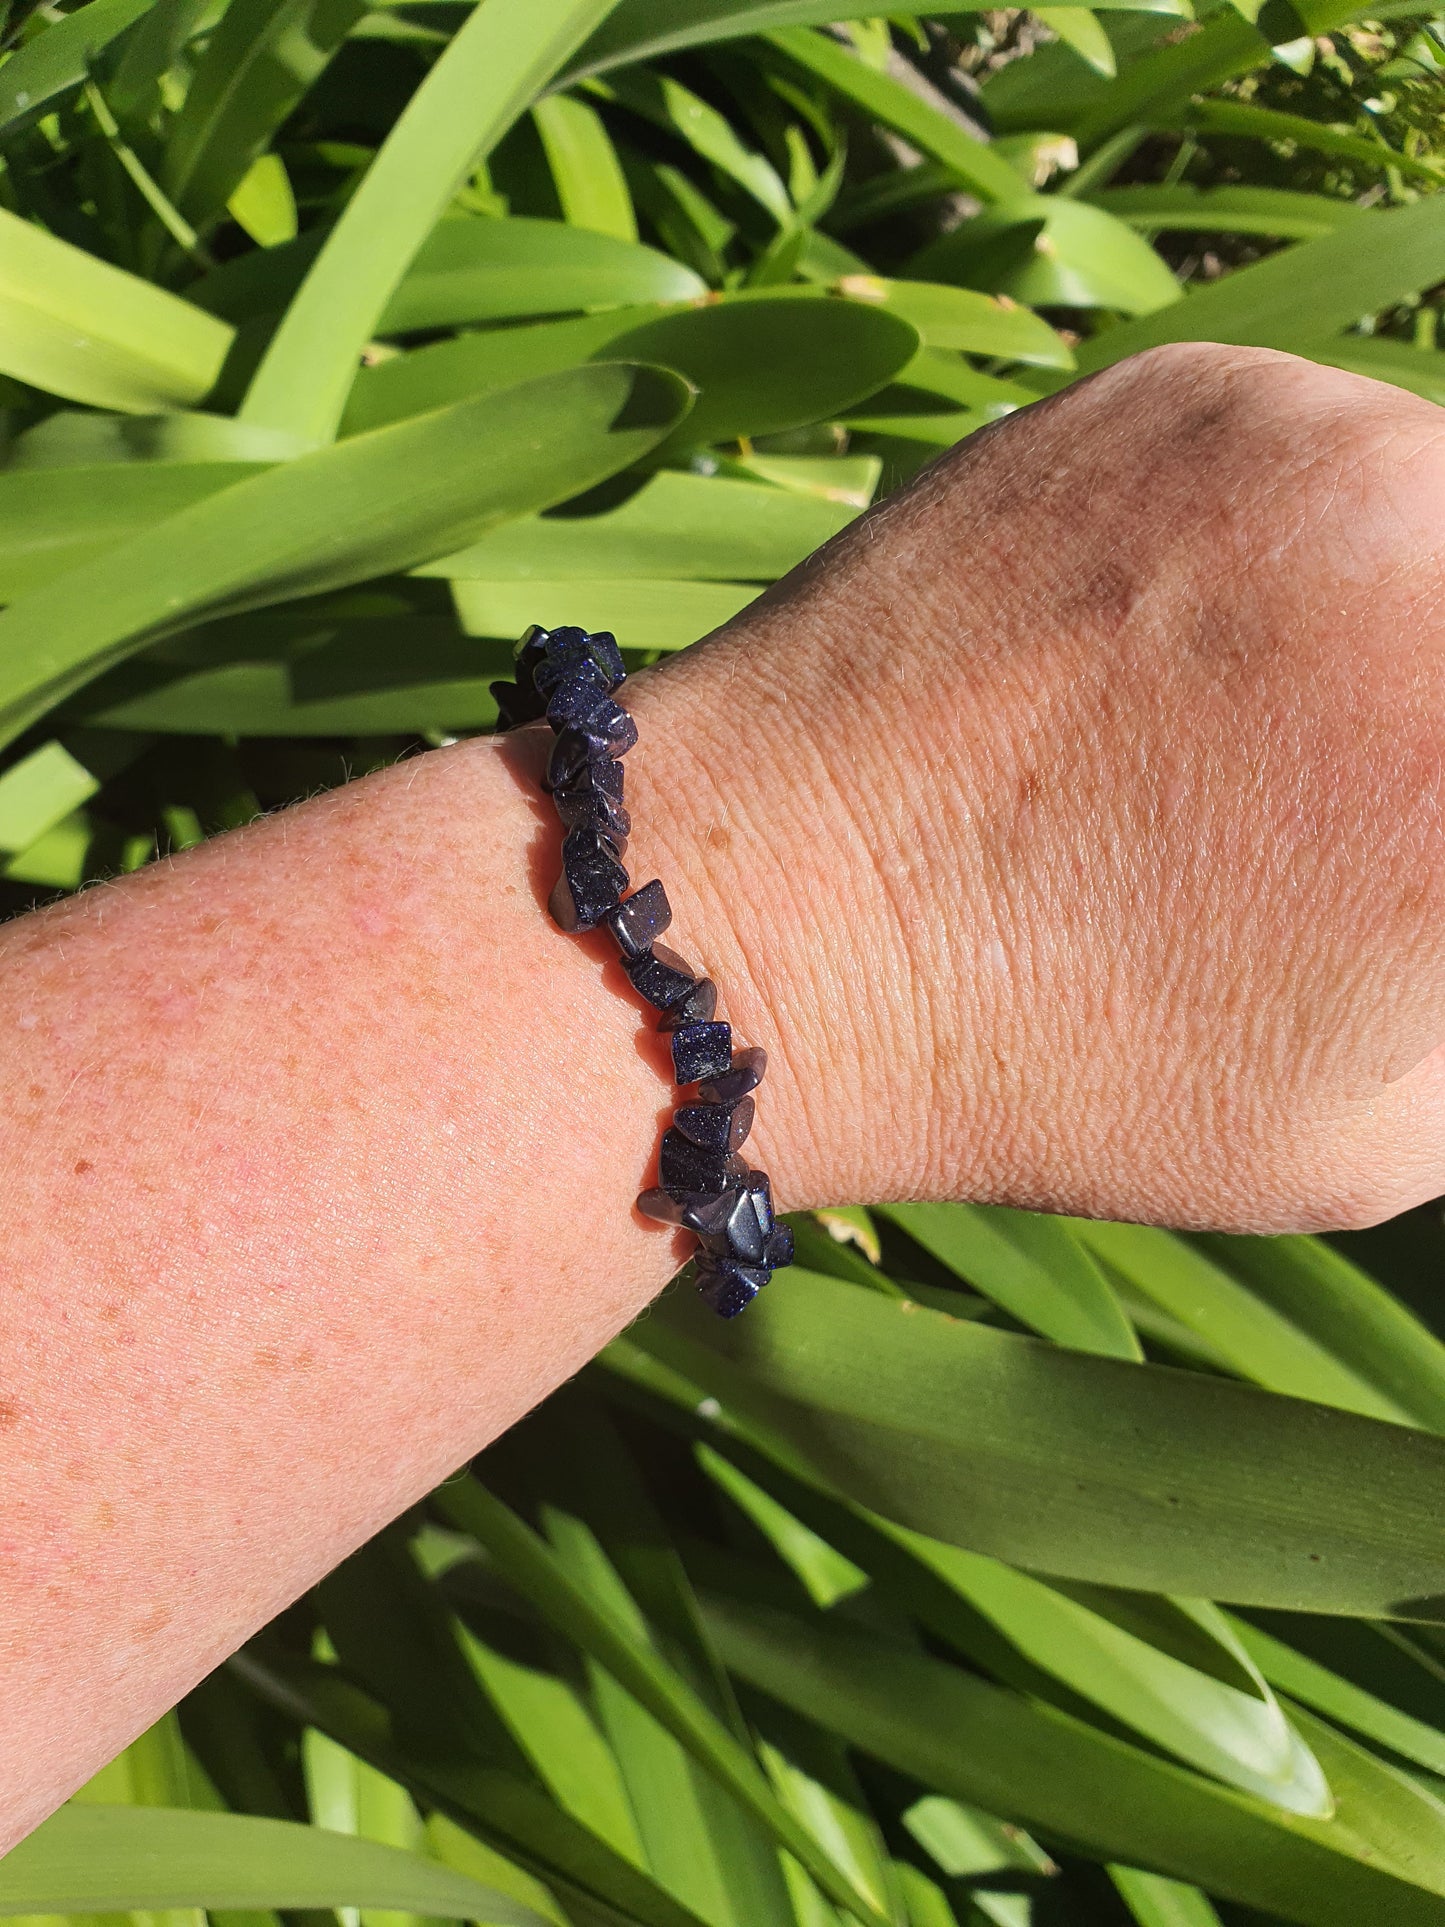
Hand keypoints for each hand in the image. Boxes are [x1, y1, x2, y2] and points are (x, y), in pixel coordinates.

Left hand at [630, 342, 1444, 1234]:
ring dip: (1411, 606)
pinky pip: (1326, 447)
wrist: (770, 918)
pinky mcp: (1178, 385)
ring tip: (1262, 723)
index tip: (1405, 823)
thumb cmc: (1067, 1066)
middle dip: (1437, 709)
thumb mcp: (1387, 1118)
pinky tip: (1179, 646)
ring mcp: (1309, 438)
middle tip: (1357, 777)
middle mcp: (1435, 555)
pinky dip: (1301, 538)